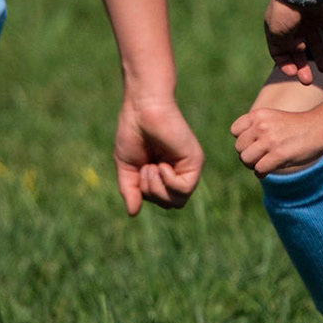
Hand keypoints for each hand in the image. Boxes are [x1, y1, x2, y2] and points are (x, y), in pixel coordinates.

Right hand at [113, 95, 204, 214]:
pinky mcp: (195, 161)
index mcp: (164, 174)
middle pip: (170, 204)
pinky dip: (168, 181)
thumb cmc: (133, 132)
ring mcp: (188, 167)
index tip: (139, 170)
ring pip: (178, 201)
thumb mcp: (127, 167)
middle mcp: (179, 171)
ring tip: (152, 166)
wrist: (142, 108)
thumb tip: (133, 214)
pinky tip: (162, 164)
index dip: (146, 193)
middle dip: (151, 192)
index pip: (160, 200)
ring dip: (157, 187)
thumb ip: (130, 190)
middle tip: (146, 168)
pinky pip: (184, 189)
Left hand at [231, 105, 322, 175]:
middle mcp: (262, 126)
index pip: (235, 130)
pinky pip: (259, 169)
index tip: (253, 144)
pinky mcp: (279, 155)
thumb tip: (243, 151)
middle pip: (239, 148)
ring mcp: (270, 140)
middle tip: (259, 158)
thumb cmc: (297, 126)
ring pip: (246, 159)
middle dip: (247, 155)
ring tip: (262, 165)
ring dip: (252, 165)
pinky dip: (261, 173)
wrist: (320, 128)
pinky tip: (268, 171)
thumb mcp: (273, 119)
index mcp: (259, 115)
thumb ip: (257, 129)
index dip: (242, 140)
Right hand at [265, 0, 322, 84]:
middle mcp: (292, 26)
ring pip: (314, 42)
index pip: (279, 52)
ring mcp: (307, 20)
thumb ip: (280, 48)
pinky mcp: (321, 13)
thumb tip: (288, 62)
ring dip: (320, 57)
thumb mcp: (276, 33)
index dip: (285, 64)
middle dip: (302, 66)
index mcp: (277, 30)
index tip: (293, 73)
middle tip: (308, 81)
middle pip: (298, 50)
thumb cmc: (285, 11)